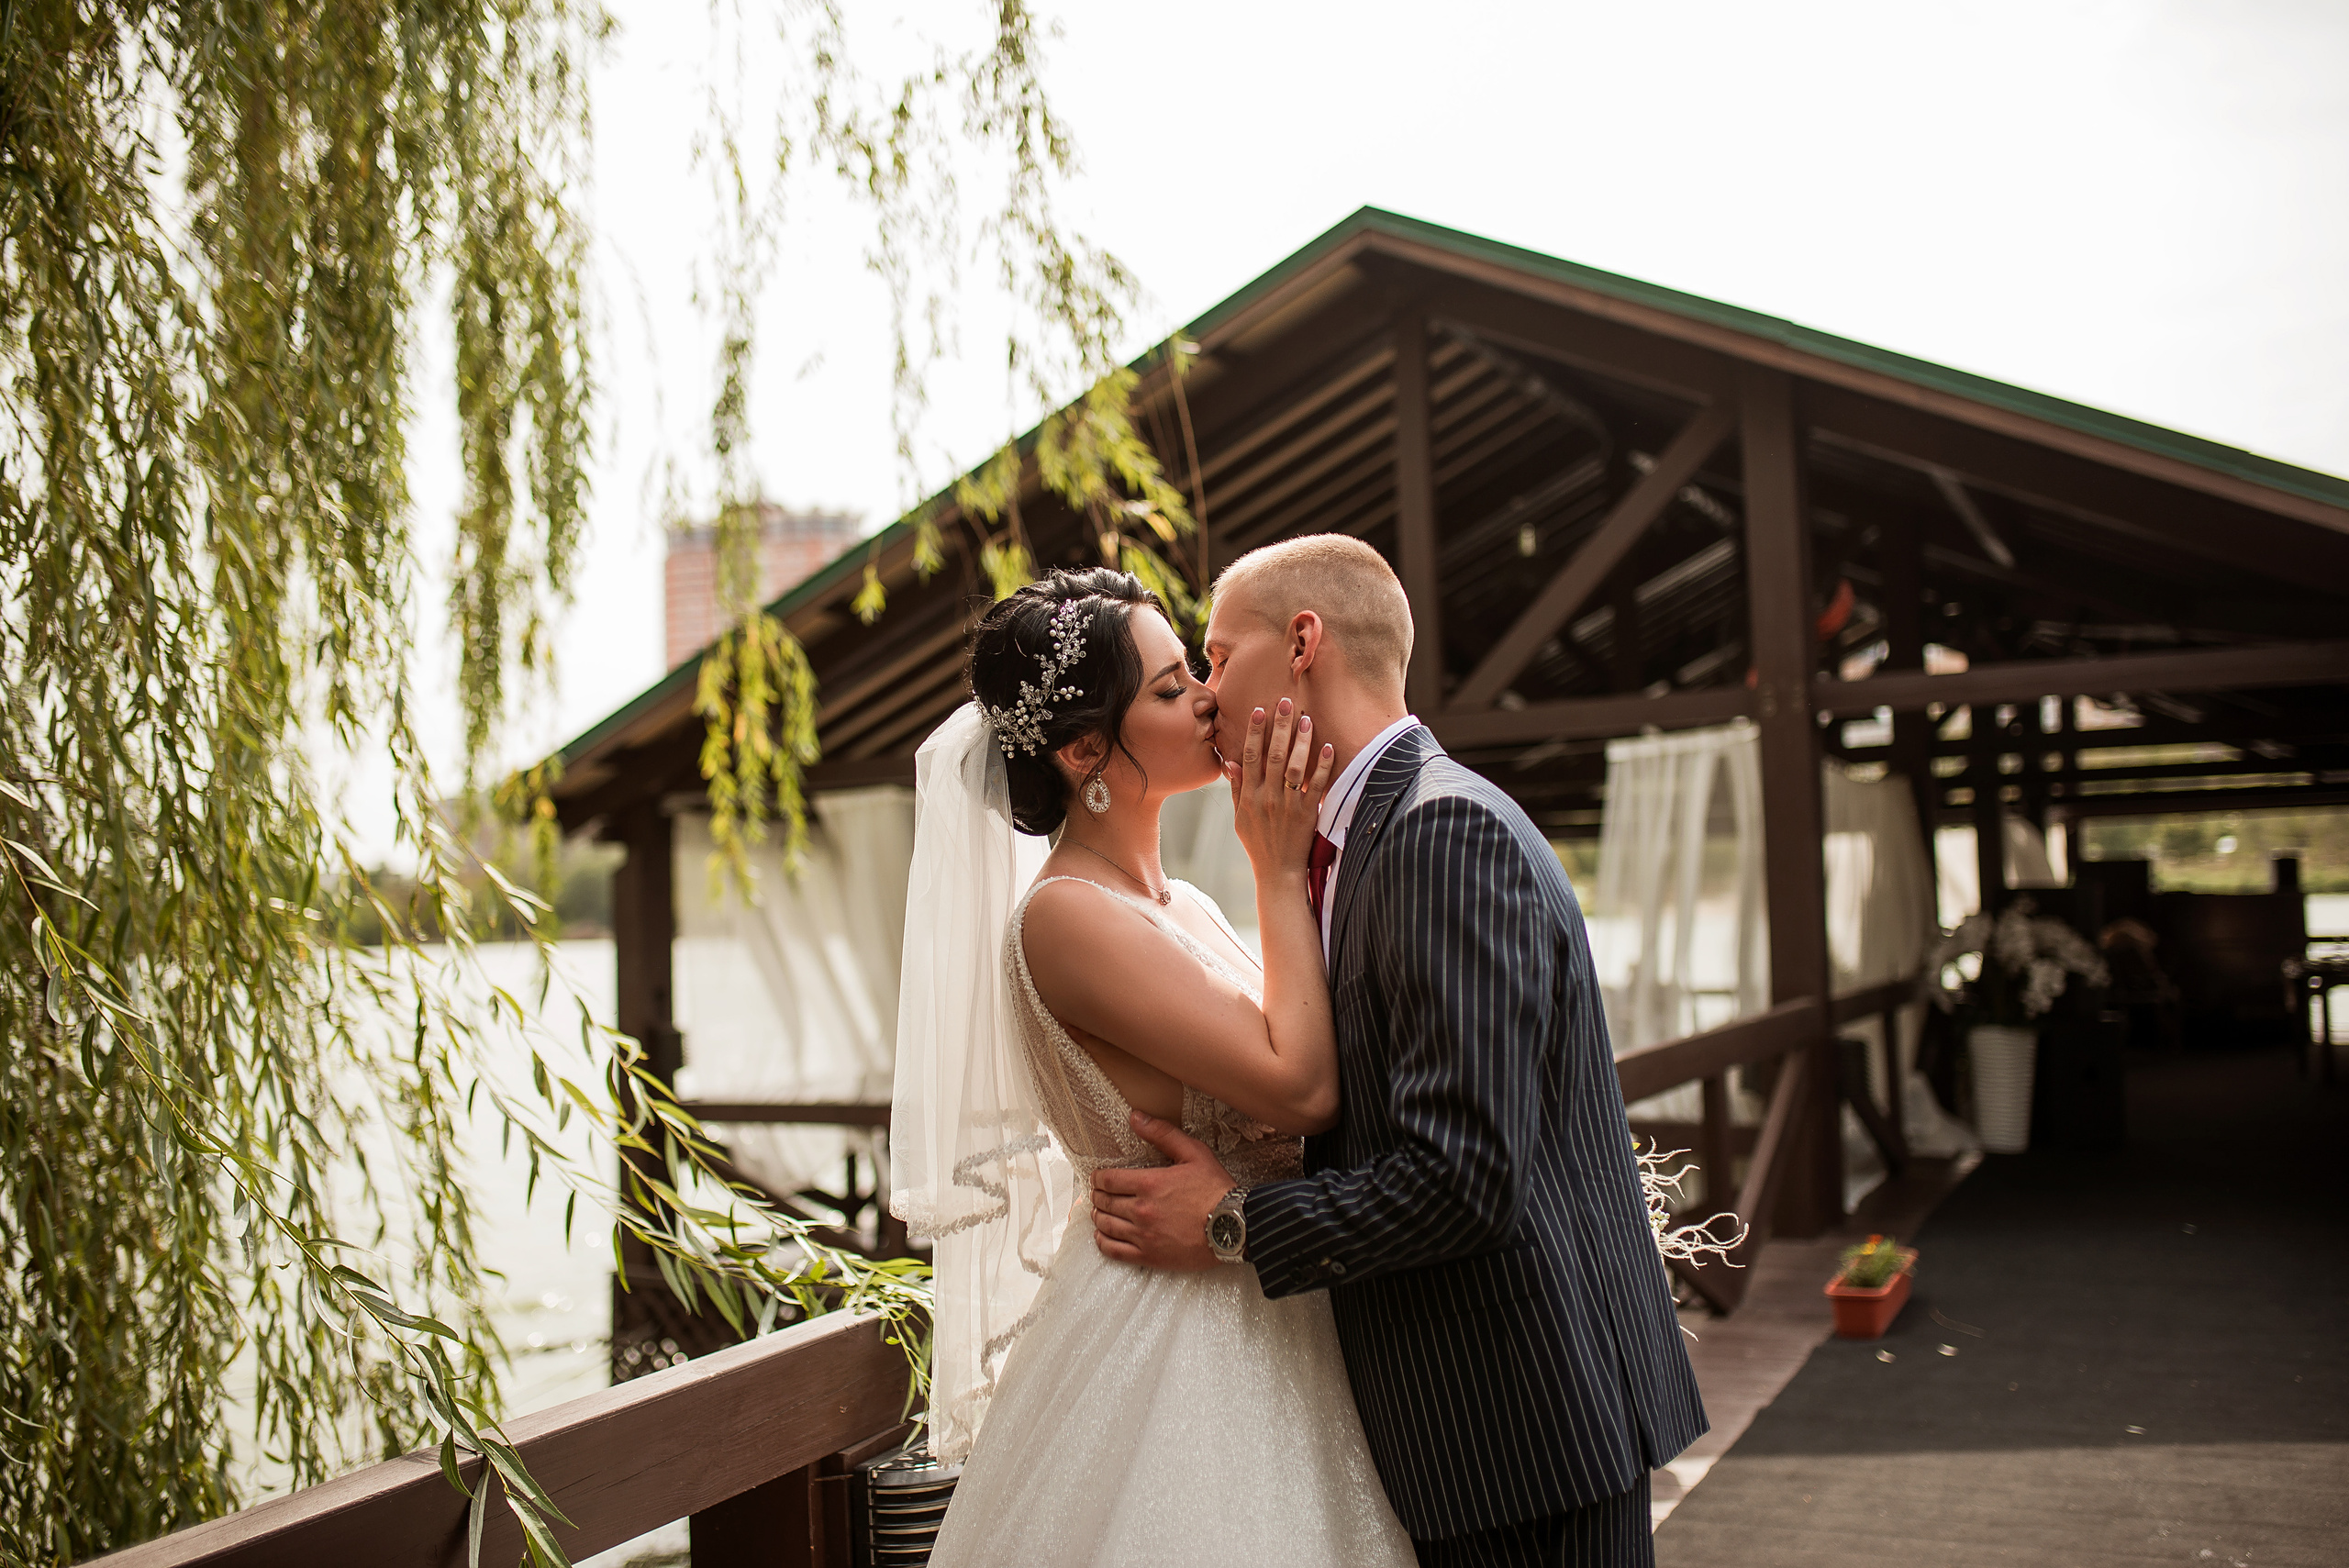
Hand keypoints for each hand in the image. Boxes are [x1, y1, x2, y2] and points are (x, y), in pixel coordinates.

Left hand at [1090, 1111, 1236, 1269]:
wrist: (1234, 1227)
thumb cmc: (1216, 1190)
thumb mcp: (1194, 1153)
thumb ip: (1163, 1134)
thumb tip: (1136, 1117)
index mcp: (1149, 1184)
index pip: (1108, 1179)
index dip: (1098, 1177)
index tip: (1097, 1177)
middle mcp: (1141, 1210)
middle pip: (1105, 1202)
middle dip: (1098, 1196)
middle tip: (1098, 1193)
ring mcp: (1144, 1235)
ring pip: (1106, 1225)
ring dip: (1098, 1217)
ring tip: (1099, 1212)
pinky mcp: (1149, 1256)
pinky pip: (1115, 1251)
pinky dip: (1103, 1242)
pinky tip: (1102, 1236)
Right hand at [1226, 698, 1335, 879]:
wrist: (1277, 872)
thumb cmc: (1258, 844)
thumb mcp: (1241, 817)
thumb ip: (1238, 789)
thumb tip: (1231, 762)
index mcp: (1250, 796)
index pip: (1251, 757)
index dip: (1255, 732)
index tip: (1259, 710)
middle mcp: (1268, 797)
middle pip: (1273, 755)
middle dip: (1279, 727)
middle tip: (1285, 703)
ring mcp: (1288, 805)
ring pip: (1294, 767)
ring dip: (1301, 741)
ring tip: (1306, 719)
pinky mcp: (1307, 814)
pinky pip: (1316, 786)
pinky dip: (1322, 766)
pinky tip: (1328, 747)